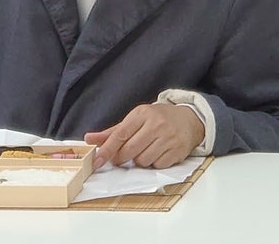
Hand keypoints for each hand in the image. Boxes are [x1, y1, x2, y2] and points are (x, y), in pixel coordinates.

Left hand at [84, 103, 204, 169]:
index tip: (97, 161)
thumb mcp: (136, 119)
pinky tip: (158, 152)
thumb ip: (112, 131)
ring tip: (146, 149)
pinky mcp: (177, 151)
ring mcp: (168, 138)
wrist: (189, 119)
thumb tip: (90, 138)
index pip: (120, 134)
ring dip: (140, 160)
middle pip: (129, 150)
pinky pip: (157, 165)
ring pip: (142, 161)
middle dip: (122, 157)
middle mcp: (156, 124)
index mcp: (142, 114)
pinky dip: (154, 162)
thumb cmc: (158, 119)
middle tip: (123, 155)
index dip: (107, 150)